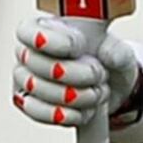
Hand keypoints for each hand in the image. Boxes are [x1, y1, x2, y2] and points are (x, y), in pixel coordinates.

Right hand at [12, 16, 138, 125]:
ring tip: (98, 92)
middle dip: (73, 72)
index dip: (52, 41)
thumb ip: (116, 50)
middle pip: (34, 62)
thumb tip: (111, 56)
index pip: (29, 31)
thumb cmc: (105, 58)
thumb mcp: (117, 49)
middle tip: (100, 74)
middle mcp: (28, 52)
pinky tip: (85, 110)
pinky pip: (38, 112)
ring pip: (35, 88)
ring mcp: (25, 80)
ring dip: (74, 95)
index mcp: (44, 27)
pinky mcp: (29, 105)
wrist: (108, 86)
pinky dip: (65, 114)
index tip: (79, 47)